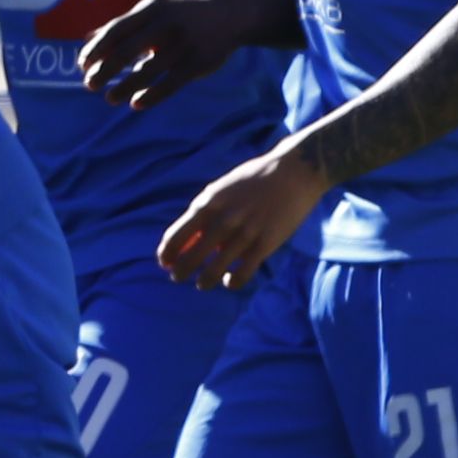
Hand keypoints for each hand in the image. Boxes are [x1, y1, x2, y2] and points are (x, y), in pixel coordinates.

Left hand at [83, 0, 286, 112]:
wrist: (228, 14)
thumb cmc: (180, 14)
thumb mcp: (152, 11)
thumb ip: (122, 26)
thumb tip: (88, 40)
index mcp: (151, 8)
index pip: (115, 30)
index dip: (96, 50)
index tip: (83, 65)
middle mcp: (165, 24)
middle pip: (126, 51)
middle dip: (104, 70)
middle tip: (89, 84)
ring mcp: (182, 45)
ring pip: (146, 72)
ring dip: (124, 87)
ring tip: (110, 98)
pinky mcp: (197, 63)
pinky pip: (169, 85)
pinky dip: (150, 96)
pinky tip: (135, 103)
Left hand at [158, 145, 328, 291]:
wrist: (293, 172)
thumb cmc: (254, 179)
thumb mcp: (223, 188)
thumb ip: (207, 210)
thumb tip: (191, 237)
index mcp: (209, 202)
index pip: (178, 234)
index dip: (167, 253)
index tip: (164, 262)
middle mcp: (224, 220)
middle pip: (193, 256)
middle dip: (181, 271)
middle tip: (177, 277)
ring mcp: (245, 234)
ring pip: (215, 269)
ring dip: (204, 281)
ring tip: (201, 284)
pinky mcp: (265, 245)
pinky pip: (242, 273)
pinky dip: (231, 282)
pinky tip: (228, 281)